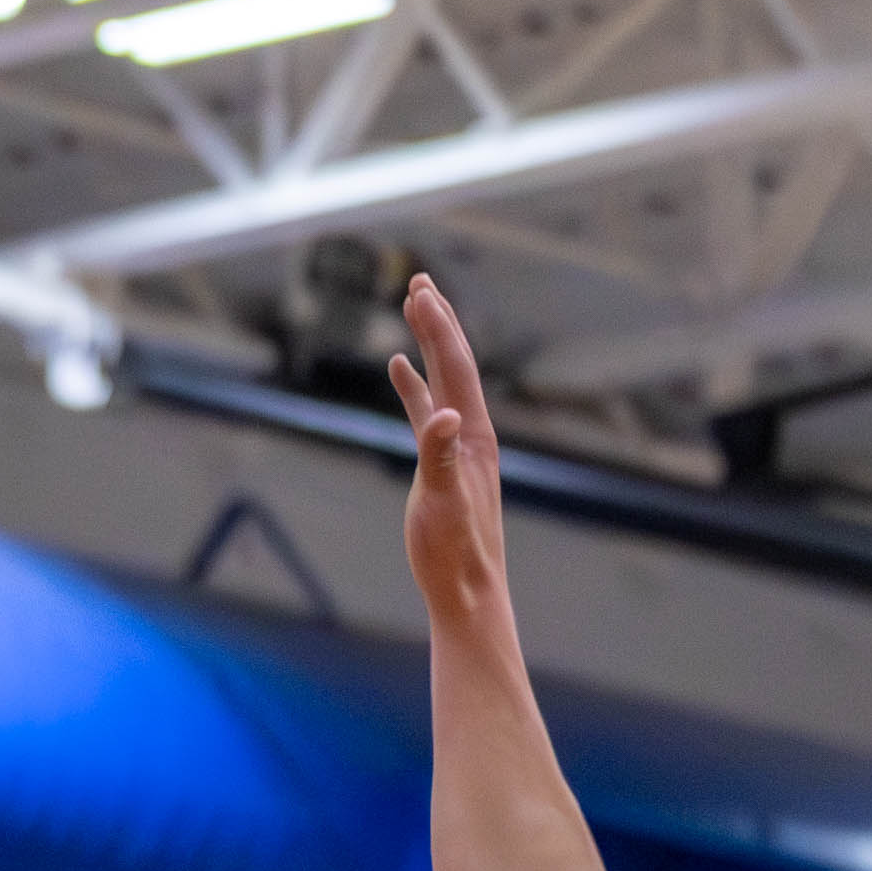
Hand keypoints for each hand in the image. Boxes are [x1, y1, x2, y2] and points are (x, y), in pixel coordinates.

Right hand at [385, 274, 505, 623]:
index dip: (438, 328)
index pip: (455, 368)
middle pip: (454, 363)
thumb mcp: (443, 503)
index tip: (420, 292)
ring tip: (413, 308)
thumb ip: (441, 457)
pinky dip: (412, 385)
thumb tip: (444, 415)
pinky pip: (425, 410)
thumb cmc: (454, 551)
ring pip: (441, 381)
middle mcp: (470, 432)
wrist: (468, 589)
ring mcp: (457, 446)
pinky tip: (398, 369)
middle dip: (437, 321)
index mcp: (473, 435)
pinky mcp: (441, 464)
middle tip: (419, 282)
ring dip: (426, 345)